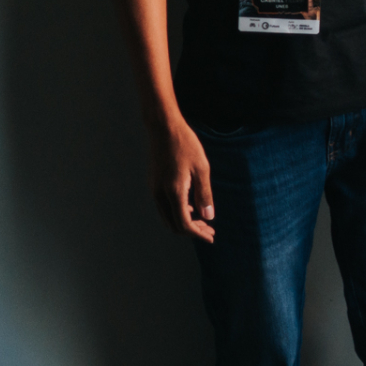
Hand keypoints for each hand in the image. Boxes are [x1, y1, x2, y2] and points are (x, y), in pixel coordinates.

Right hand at [150, 112, 215, 241]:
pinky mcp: (153, 184)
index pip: (184, 224)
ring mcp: (154, 189)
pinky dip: (177, 212)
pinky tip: (192, 207)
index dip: (198, 233)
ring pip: (168, 217)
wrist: (164, 129)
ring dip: (184, 222)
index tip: (211, 237)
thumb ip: (204, 194)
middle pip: (174, 224)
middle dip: (192, 231)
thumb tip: (209, 217)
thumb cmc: (186, 145)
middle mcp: (160, 194)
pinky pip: (164, 207)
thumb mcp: (201, 168)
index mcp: (173, 192)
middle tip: (210, 231)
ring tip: (203, 221)